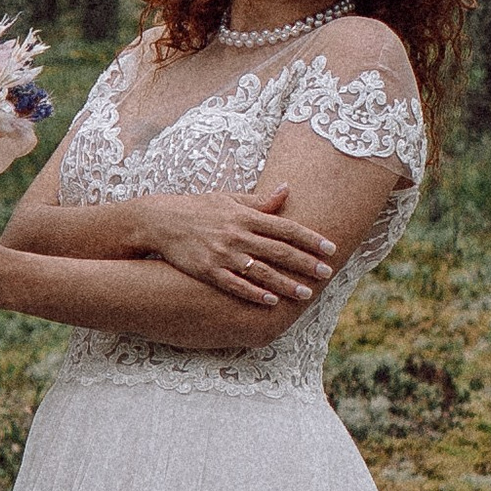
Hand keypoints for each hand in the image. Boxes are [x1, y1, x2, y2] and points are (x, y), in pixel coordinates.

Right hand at [133, 183, 338, 308]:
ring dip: (286, 284)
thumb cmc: (198, 208)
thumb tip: (287, 189)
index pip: (285, 228)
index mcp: (245, 216)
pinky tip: (271, 301)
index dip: (309, 239)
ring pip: (261, 272)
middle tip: (327, 273)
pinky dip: (254, 293)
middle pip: (279, 251)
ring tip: (306, 294)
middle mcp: (237, 235)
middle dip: (305, 263)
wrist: (160, 220)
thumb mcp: (229, 199)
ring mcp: (223, 254)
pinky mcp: (208, 271)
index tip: (330, 248)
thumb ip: (260, 201)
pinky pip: (235, 285)